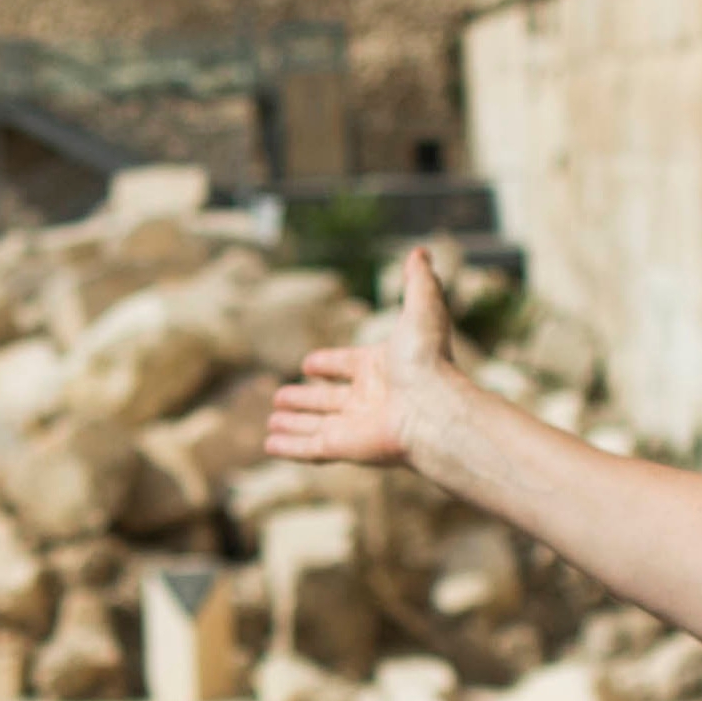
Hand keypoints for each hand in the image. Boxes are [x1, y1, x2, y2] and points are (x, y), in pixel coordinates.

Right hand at [265, 242, 461, 469]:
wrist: (432, 409)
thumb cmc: (427, 361)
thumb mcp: (422, 308)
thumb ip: (418, 281)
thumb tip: (420, 251)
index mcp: (382, 369)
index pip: (349, 365)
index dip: (330, 364)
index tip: (309, 364)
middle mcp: (368, 399)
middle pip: (329, 399)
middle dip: (305, 399)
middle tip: (280, 396)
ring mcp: (354, 425)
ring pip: (316, 425)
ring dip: (293, 423)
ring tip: (271, 420)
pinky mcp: (342, 447)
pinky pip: (308, 449)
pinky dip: (288, 447)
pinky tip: (269, 444)